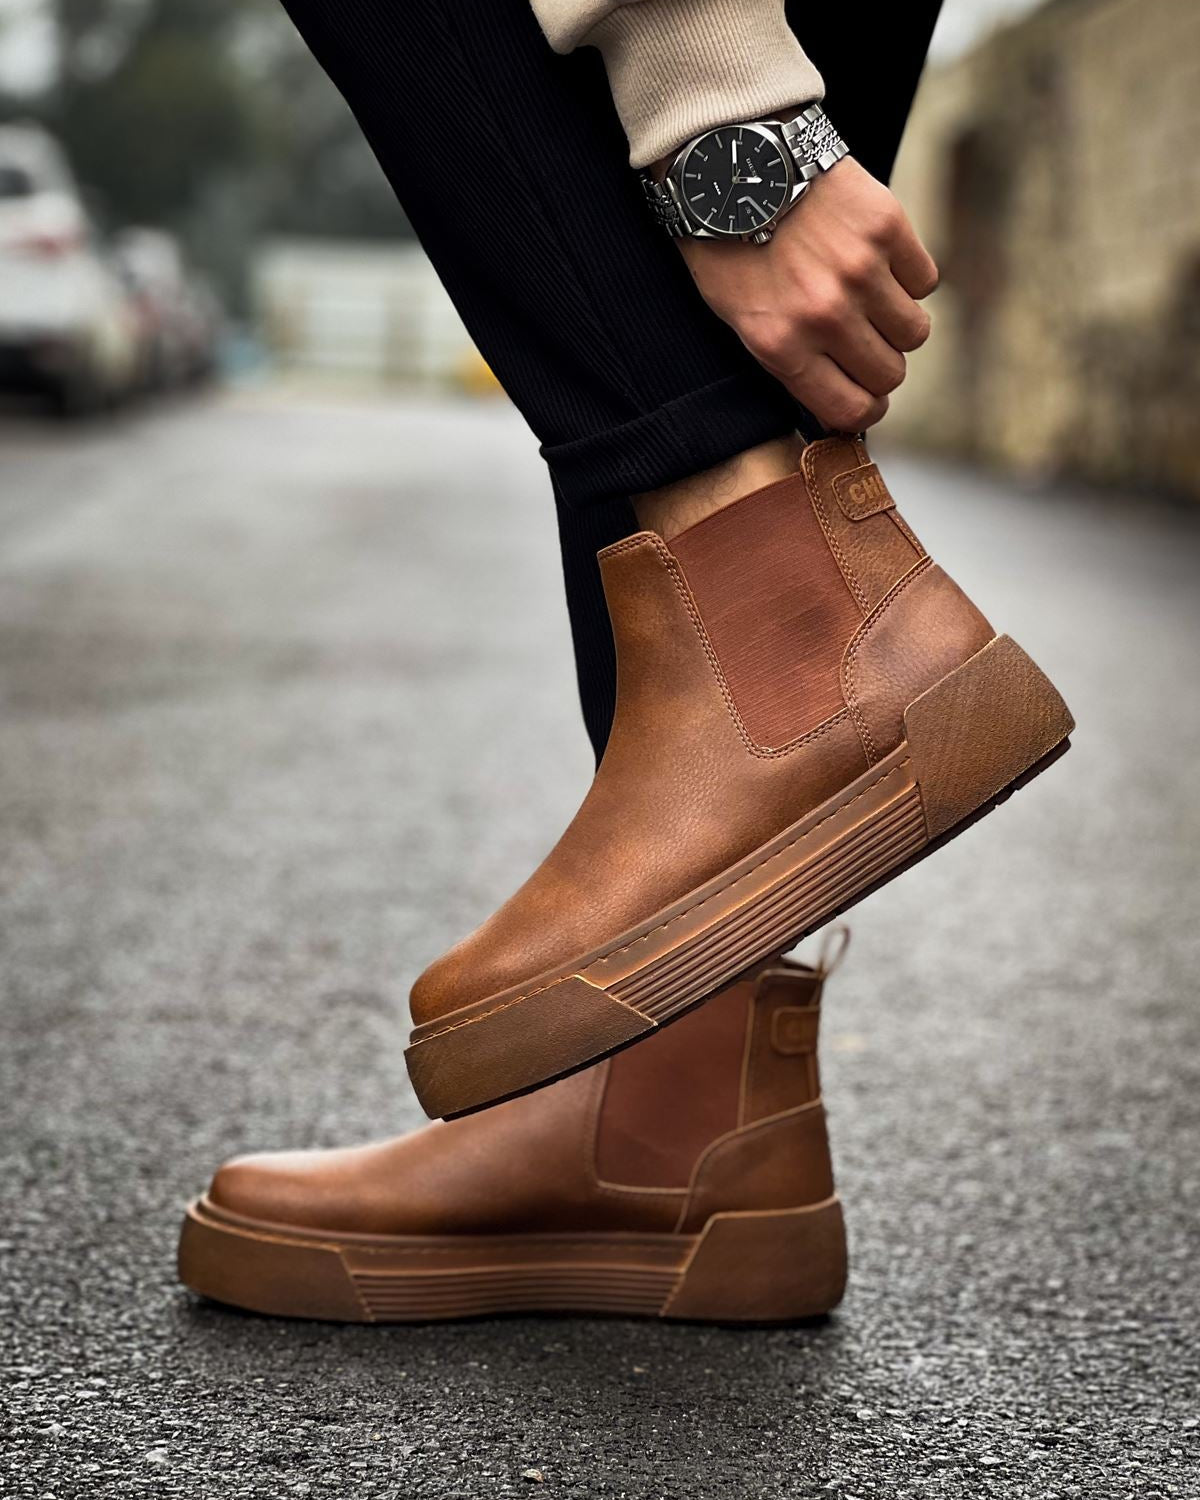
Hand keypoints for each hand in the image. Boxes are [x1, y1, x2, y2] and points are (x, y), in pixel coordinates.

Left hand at [674, 157, 937, 431]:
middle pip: (890, 374)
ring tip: (873, 303)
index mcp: (782, 345)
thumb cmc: (727, 243)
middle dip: (881, 369)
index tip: (865, 400)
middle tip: (866, 347)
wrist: (733, 157)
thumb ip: (786, 361)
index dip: (865, 411)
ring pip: (915, 331)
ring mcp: (860, 270)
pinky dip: (909, 278)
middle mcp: (825, 315)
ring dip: (899, 325)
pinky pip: (925, 280)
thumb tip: (835, 398)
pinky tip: (880, 264)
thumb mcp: (736, 318)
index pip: (852, 410)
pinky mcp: (887, 227)